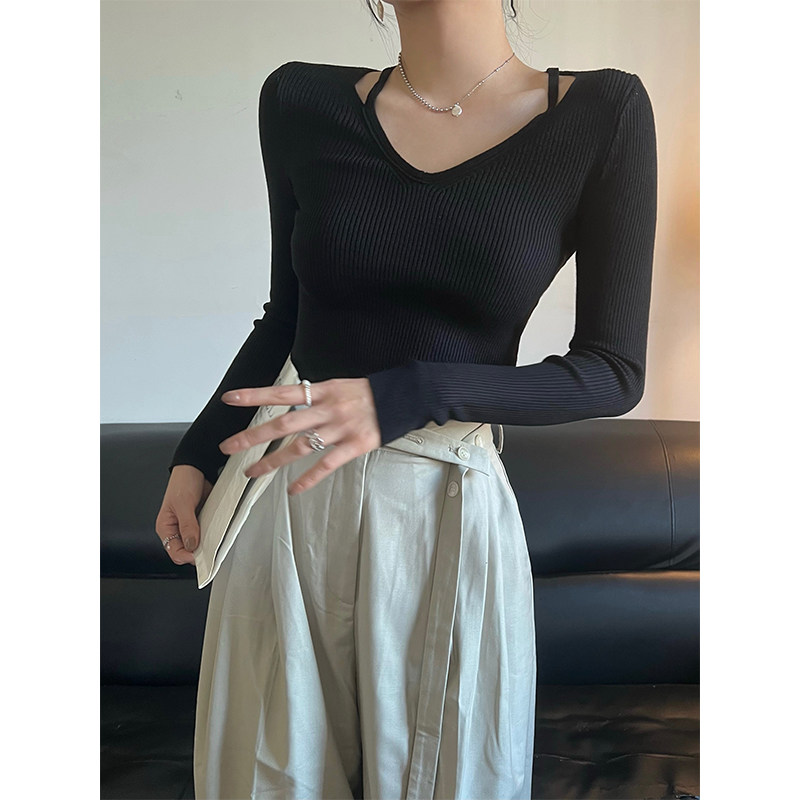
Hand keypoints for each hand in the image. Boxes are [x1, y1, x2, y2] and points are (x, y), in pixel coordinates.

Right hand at [155, 465, 213, 563]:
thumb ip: (187, 525)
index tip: (200, 556)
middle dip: (197, 552)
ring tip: (215, 542)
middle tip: (210, 550)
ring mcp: (190, 526)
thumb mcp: (183, 503)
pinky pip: (207, 534)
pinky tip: (218, 533)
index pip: (174, 551)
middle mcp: (177, 528)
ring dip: (206, 544)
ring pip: (198, 544)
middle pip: (186, 550)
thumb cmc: (183, 481)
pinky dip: (212, 535)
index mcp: (166, 527)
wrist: (197, 467)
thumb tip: (191, 544)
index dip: (187, 556)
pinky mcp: (201, 521)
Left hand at [219, 377, 381, 495]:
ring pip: (300, 447)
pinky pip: (327, 464)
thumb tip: (290, 402)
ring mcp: (340, 428)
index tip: (230, 399)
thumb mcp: (337, 385)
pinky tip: (293, 489)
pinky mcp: (355, 444)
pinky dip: (309, 478)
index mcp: (321, 391)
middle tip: (229, 447)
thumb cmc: (367, 393)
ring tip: (253, 473)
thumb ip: (314, 396)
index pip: (281, 393)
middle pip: (283, 424)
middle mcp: (326, 409)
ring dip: (273, 462)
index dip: (254, 395)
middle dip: (253, 436)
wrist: (402, 396)